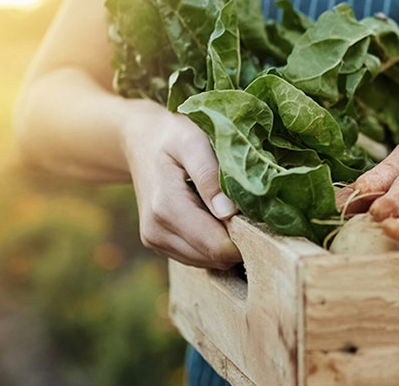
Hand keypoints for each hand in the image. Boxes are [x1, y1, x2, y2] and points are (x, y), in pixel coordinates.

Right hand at [121, 103, 242, 269]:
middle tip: (249, 210)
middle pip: (214, 258)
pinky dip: (211, 243)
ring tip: (229, 209)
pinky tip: (213, 216)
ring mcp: (155, 241)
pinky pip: (196, 257)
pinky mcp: (158, 244)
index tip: (259, 215)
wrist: (140, 141)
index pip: (216, 246)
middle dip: (237, 240)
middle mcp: (156, 231)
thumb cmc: (172, 136)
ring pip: (207, 261)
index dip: (245, 237)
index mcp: (166, 207)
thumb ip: (210, 175)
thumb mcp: (193, 142)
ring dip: (224, 242)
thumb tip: (228, 212)